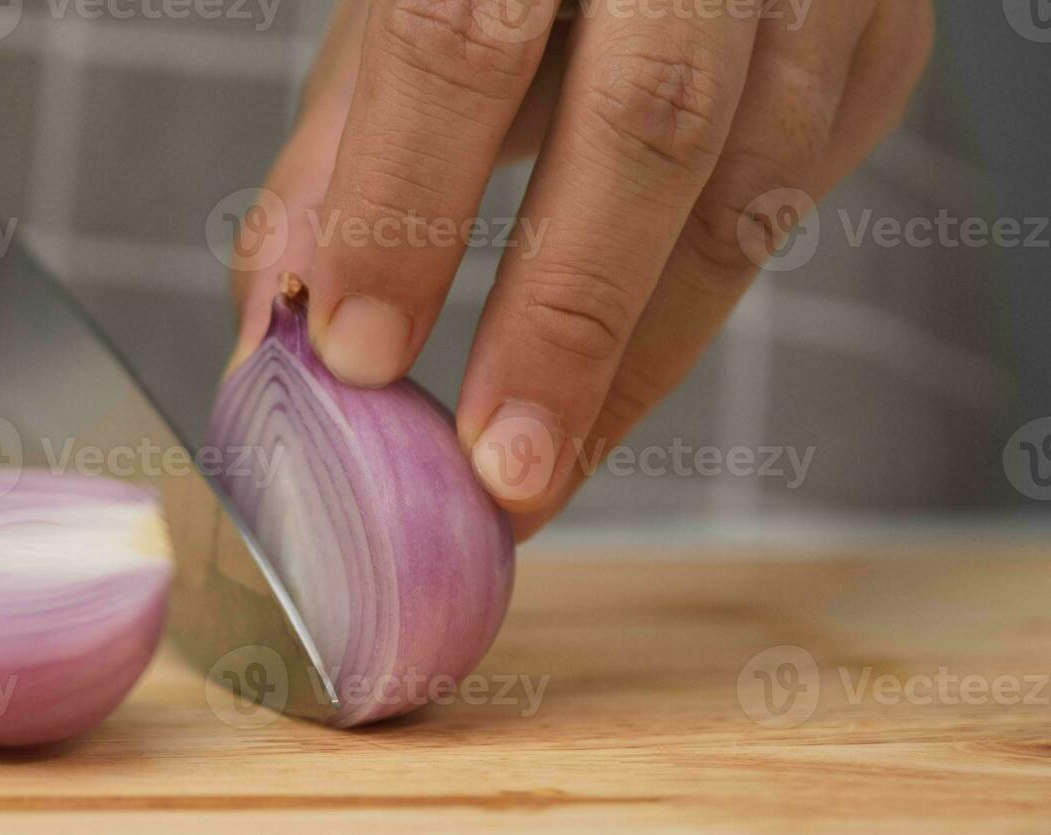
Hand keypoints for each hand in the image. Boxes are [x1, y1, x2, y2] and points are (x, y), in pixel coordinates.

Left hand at [230, 0, 933, 538]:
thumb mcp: (404, 19)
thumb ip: (342, 163)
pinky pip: (800, 194)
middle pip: (648, 126)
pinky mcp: (875, 38)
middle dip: (567, 320)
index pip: (462, 40)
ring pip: (750, 187)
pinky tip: (623, 373)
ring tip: (549, 468)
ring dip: (642, 355)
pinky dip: (699, 307)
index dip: (408, 202)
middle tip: (501, 469)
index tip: (360, 354)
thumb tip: (280, 335)